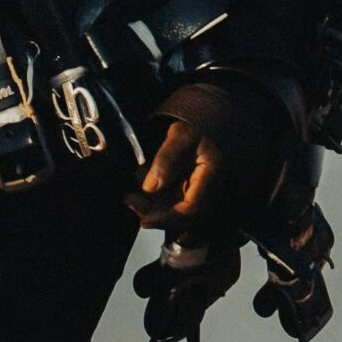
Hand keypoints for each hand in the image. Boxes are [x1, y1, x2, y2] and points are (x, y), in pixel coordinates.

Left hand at [127, 115, 243, 232]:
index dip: (167, 217)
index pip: (190, 209)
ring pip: (171, 209)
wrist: (200, 121)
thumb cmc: (195, 125)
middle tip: (130, 200)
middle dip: (153, 212)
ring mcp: (194, 192)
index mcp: (211, 179)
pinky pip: (168, 200)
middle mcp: (205, 192)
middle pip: (178, 214)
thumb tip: (150, 187)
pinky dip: (152, 197)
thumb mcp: (181, 135)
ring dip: (150, 205)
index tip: (145, 219)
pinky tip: (138, 186)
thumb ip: (167, 159)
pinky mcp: (185, 189)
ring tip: (130, 194)